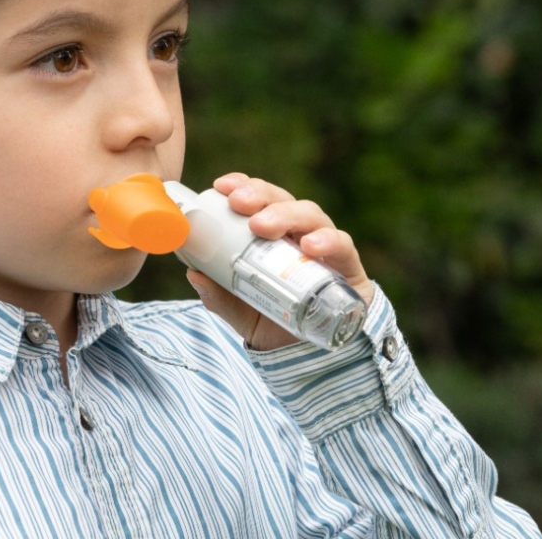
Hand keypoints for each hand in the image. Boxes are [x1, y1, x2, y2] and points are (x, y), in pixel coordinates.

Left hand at [185, 172, 374, 350]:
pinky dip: (327, 240)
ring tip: (264, 226)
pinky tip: (310, 245)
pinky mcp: (348, 265)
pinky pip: (342, 245)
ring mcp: (325, 247)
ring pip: (310, 214)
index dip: (242, 185)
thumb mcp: (242, 312)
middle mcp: (298, 234)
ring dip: (287, 214)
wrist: (313, 356)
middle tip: (239, 203)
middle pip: (282, 200)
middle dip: (260, 195)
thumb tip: (194, 273)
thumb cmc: (277, 321)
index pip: (259, 199)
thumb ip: (220, 297)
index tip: (221, 186)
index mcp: (271, 236)